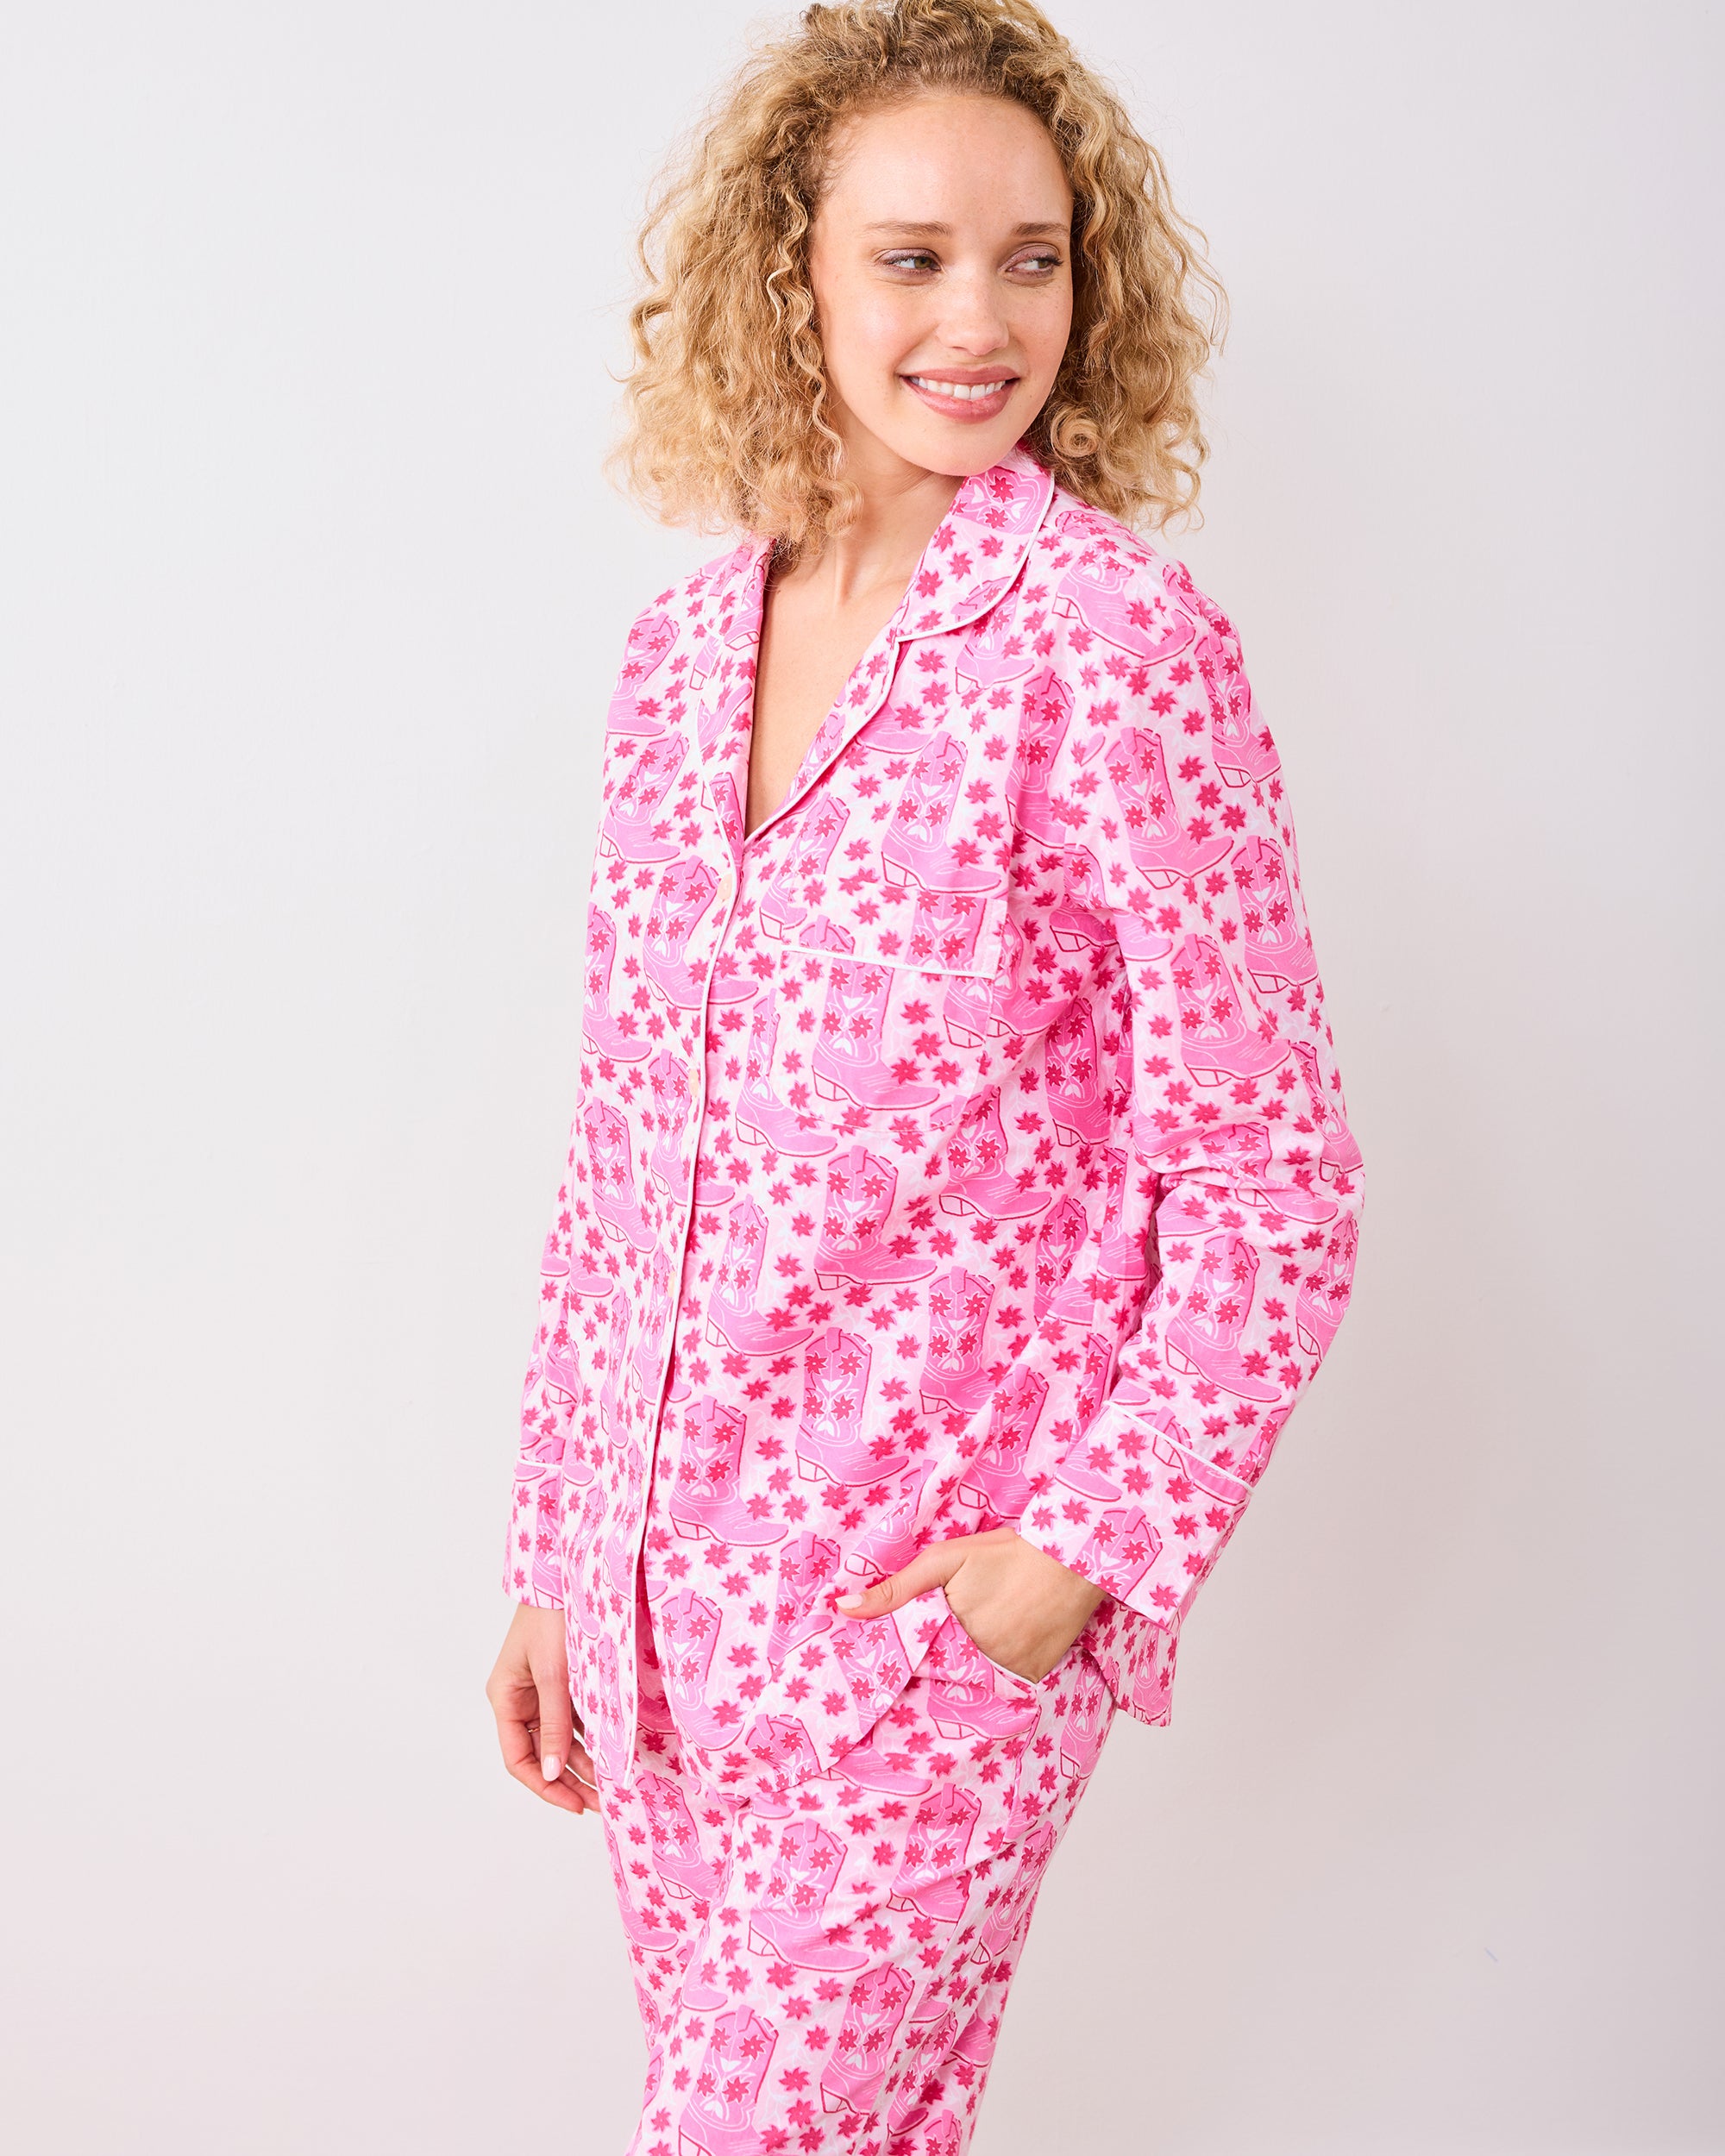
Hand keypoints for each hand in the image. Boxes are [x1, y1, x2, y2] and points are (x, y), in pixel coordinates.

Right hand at [486, 1604, 598, 1815]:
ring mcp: (542, 1692)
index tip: (574, 1804)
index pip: (518, 1759)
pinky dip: (591, 1738)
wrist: (567, 1576)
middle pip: (541, 1754)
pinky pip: (576, 1719)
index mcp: (505, 1699)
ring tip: (609, 1786)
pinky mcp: (564, 1681)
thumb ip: (554, 1724)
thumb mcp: (553, 1675)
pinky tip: (610, 1754)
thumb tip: (550, 1772)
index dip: (544, 1786)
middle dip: (568, 1781)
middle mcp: (520, 1700)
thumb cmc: (552, 1619)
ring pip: (561, 1740)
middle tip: (600, 1803)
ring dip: (583, 1762)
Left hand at [835, 1527, 1104, 1683]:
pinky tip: (998, 1650)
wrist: (1069, 1558)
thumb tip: (842, 1608)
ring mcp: (1010, 1674)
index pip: (916, 1666)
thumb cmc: (1004, 1554)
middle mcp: (981, 1664)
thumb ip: (896, 1589)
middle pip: (945, 1676)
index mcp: (953, 1638)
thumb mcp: (944, 1561)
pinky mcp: (1033, 1676)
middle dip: (936, 1669)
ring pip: (974, 1684)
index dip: (907, 1662)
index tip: (891, 1669)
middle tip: (933, 1655)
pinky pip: (1006, 1686)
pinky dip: (998, 1676)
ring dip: (966, 1675)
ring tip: (970, 1650)